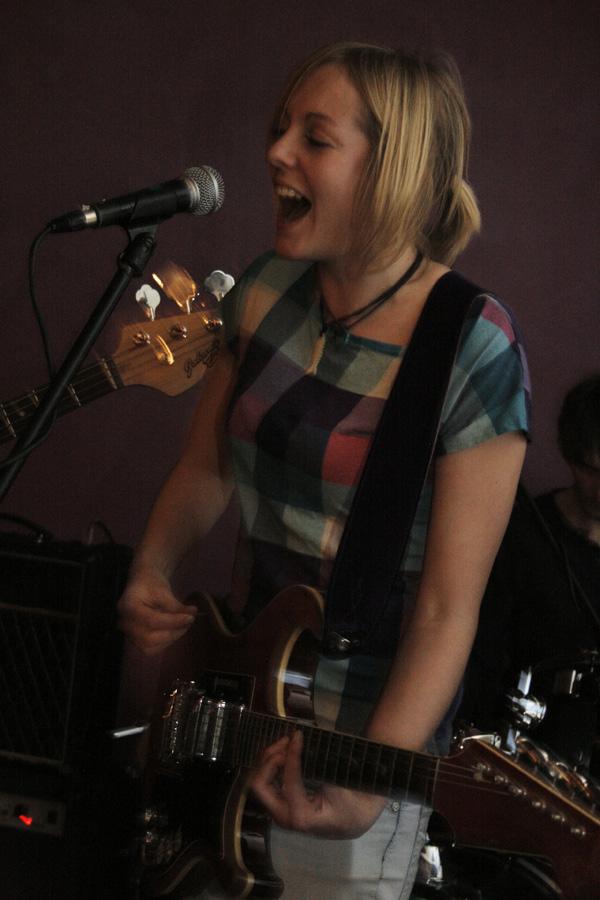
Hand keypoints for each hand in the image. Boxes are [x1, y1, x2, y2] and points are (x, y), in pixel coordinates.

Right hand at [117, 566, 196, 654]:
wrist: (143, 583)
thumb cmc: (151, 583)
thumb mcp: (163, 590)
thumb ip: (175, 605)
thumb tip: (192, 614)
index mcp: (128, 606)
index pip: (151, 620)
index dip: (173, 621)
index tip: (190, 617)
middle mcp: (124, 623)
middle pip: (148, 638)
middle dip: (173, 632)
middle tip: (189, 621)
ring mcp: (128, 633)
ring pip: (149, 647)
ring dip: (170, 639)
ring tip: (183, 625)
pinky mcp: (136, 639)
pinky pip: (151, 649)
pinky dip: (166, 642)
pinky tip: (175, 630)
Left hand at [250, 731, 385, 838]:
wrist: (354, 823)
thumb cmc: (351, 808)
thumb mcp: (341, 790)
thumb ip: (322, 771)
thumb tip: (305, 746)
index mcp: (301, 816)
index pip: (288, 779)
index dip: (292, 754)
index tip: (298, 735)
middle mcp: (284, 816)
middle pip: (260, 784)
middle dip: (270, 758)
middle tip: (287, 741)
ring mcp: (278, 811)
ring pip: (258, 781)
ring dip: (268, 758)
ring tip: (286, 742)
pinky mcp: (279, 804)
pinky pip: (265, 781)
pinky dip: (270, 763)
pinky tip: (284, 751)